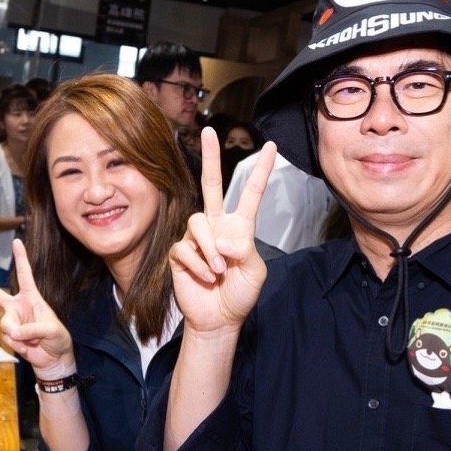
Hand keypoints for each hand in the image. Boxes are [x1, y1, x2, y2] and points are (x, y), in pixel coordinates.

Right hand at [0, 240, 75, 379]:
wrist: (53, 358)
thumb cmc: (57, 339)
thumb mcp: (51, 330)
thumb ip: (32, 329)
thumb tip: (12, 333)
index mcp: (31, 297)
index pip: (25, 274)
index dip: (20, 258)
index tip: (16, 241)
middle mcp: (17, 306)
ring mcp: (11, 321)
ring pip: (5, 325)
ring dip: (19, 335)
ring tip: (32, 340)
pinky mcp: (9, 335)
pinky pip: (7, 338)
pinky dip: (18, 345)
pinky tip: (28, 347)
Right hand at [167, 128, 275, 335]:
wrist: (218, 319)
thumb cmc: (239, 294)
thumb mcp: (255, 272)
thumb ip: (245, 250)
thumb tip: (222, 239)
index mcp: (239, 227)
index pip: (250, 193)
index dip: (261, 171)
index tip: (271, 147)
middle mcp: (215, 226)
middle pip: (211, 185)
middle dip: (210, 158)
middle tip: (207, 131)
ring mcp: (195, 238)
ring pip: (196, 222)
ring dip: (209, 249)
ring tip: (218, 270)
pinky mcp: (179, 254)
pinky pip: (185, 249)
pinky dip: (198, 265)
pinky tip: (205, 278)